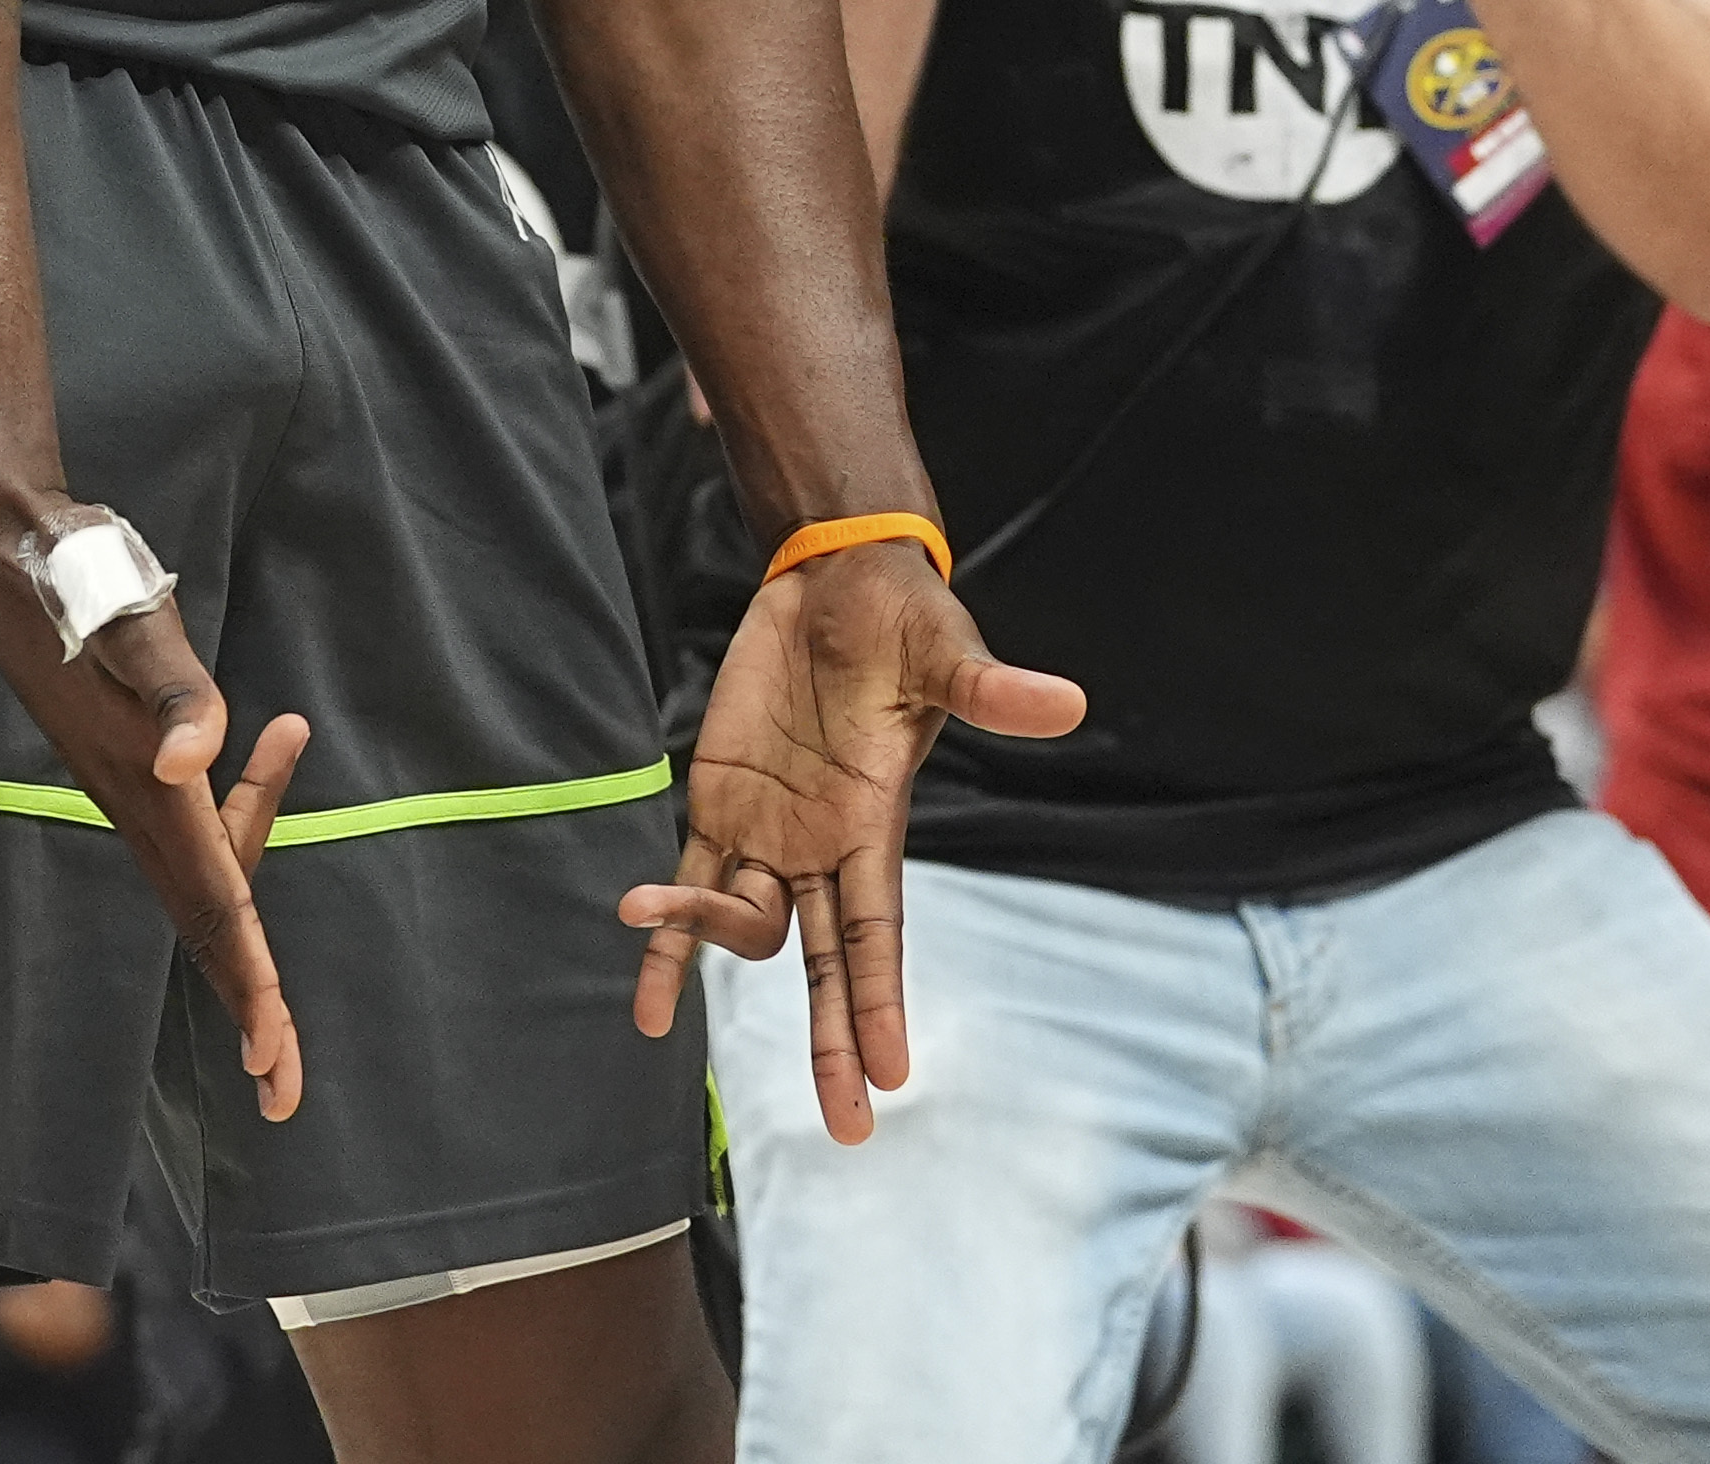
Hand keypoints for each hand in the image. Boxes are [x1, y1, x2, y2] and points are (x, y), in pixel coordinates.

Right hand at [0, 514, 310, 1121]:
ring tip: (276, 1003)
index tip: (275, 1055)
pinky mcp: (124, 754)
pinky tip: (268, 764)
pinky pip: (188, 818)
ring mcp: (126, 779)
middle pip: (204, 918)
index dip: (249, 980)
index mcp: (146, 783)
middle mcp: (136, 795)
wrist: (0, 543)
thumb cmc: (73, 577)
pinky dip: (239, 816)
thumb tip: (190, 761)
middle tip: (283, 1084)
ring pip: (197, 875)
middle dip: (246, 1000)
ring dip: (239, 941)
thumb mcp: (133, 625)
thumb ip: (172, 691)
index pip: (212, 901)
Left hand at [617, 539, 1081, 1142]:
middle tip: (846, 1125)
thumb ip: (988, 688)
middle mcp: (823, 847)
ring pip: (739, 922)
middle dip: (833, 1041)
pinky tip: (648, 1006)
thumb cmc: (901, 619)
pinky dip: (667, 940)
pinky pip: (690, 883)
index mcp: (873, 825)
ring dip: (696, 936)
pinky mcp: (721, 802)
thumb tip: (1065, 701)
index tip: (892, 1073)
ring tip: (644, 913)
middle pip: (827, 962)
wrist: (836, 584)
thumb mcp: (943, 651)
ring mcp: (770, 832)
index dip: (880, 1000)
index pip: (879, 932)